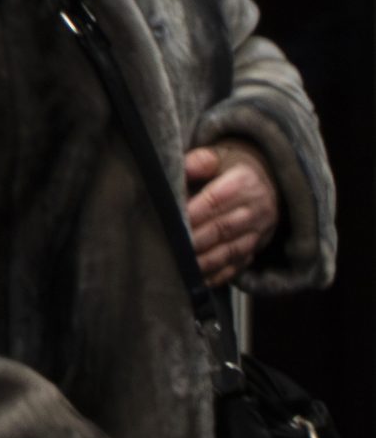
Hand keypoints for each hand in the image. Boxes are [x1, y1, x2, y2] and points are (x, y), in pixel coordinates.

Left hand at [185, 142, 278, 286]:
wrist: (266, 183)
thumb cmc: (230, 170)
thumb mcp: (217, 157)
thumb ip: (198, 161)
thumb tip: (182, 168)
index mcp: (245, 182)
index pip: (217, 199)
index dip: (194, 212)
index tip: (173, 220)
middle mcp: (256, 208)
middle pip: (223, 228)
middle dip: (195, 239)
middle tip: (171, 246)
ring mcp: (259, 232)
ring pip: (231, 250)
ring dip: (205, 261)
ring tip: (181, 266)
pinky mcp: (255, 249)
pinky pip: (237, 266)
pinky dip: (217, 275)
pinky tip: (197, 280)